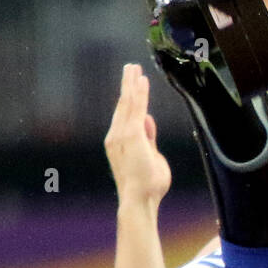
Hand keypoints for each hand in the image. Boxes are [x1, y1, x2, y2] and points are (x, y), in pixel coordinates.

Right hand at [105, 64, 171, 205]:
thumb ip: (148, 138)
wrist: (139, 199)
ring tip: (133, 67)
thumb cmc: (147, 185)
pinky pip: (136, 108)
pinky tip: (141, 80)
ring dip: (131, 84)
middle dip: (127, 85)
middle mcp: (116, 136)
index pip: (126, 116)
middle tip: (130, 67)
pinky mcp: (132, 134)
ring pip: (128, 103)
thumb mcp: (150, 156)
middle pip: (123, 105)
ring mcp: (122, 135)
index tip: (135, 84)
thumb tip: (147, 119)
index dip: (130, 98)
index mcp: (120, 143)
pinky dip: (139, 93)